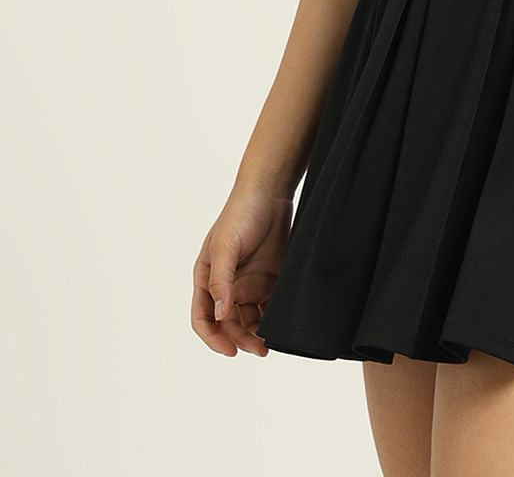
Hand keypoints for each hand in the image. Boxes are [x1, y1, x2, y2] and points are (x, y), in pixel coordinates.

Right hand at [191, 187, 293, 355]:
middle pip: (229, 323)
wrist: (271, 191)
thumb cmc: (240, 213)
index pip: (203, 318)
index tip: (231, 351)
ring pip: (249, 318)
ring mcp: (249, 281)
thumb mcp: (226, 246)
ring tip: (270, 341)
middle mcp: (227, 284)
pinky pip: (268, 305)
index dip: (214, 338)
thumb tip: (219, 315)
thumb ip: (222, 281)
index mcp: (208, 277)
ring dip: (257, 332)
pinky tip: (280, 324)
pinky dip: (272, 317)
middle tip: (259, 349)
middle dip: (241, 339)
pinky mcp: (269, 277)